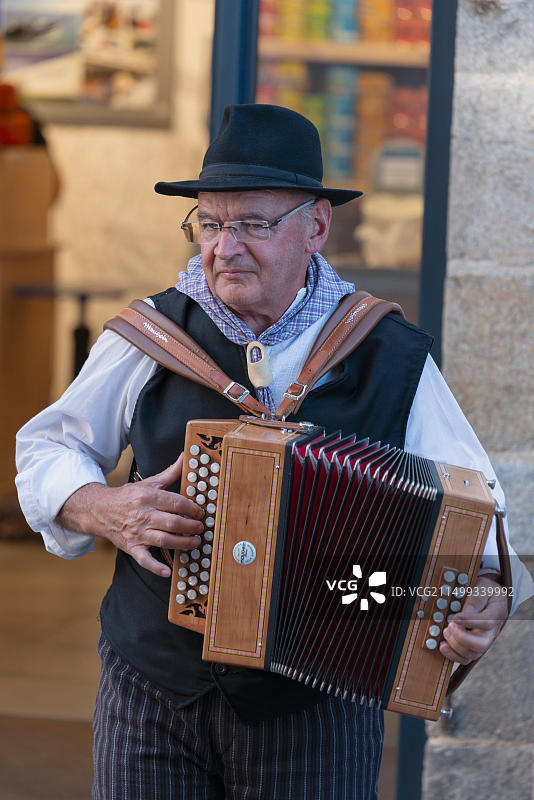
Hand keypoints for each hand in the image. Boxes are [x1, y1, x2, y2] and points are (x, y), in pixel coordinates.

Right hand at [58, 454, 203, 577]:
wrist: (100, 510)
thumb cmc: (128, 496)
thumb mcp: (149, 482)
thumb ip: (170, 472)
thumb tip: (186, 456)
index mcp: (148, 497)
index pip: (176, 502)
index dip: (192, 508)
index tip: (201, 512)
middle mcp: (143, 515)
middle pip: (172, 522)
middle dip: (191, 526)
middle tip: (201, 528)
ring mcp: (137, 533)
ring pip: (163, 540)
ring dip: (182, 544)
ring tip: (194, 543)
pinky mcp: (132, 547)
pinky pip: (145, 559)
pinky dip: (156, 567)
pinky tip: (168, 571)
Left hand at [439, 575, 508, 664]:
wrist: (491, 598)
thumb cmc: (486, 591)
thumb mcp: (483, 588)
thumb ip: (474, 601)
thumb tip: (463, 615)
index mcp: (497, 614)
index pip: (487, 623)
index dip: (470, 622)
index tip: (455, 617)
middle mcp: (492, 632)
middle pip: (481, 644)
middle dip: (461, 638)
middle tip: (450, 626)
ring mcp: (484, 641)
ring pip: (472, 654)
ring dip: (455, 646)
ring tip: (446, 631)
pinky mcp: (475, 647)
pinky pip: (466, 658)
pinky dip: (453, 656)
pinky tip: (443, 646)